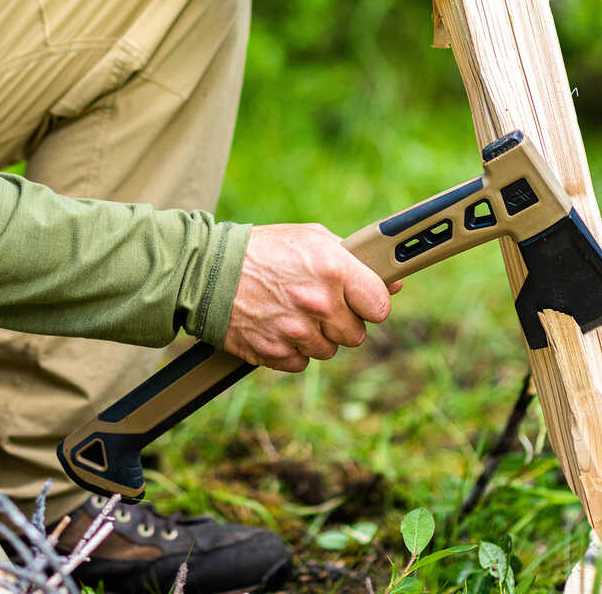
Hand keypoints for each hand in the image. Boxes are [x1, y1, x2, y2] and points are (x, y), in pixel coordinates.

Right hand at [223, 223, 395, 371]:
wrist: (207, 272)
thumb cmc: (264, 249)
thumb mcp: (311, 238)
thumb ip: (354, 259)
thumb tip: (393, 282)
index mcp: (333, 268)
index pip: (380, 306)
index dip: (371, 303)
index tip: (361, 299)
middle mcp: (318, 302)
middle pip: (355, 334)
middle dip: (341, 320)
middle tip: (319, 302)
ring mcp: (296, 331)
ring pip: (328, 351)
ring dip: (315, 336)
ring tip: (292, 310)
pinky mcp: (274, 353)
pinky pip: (300, 363)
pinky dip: (292, 350)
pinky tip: (277, 325)